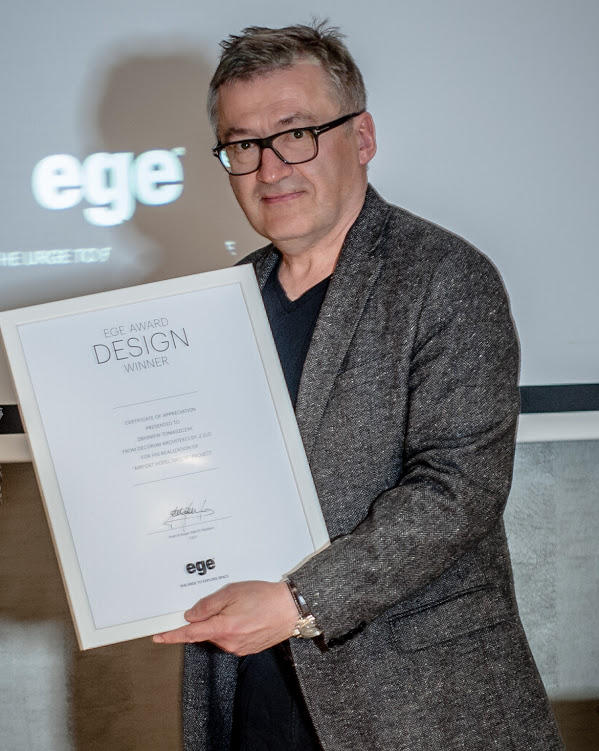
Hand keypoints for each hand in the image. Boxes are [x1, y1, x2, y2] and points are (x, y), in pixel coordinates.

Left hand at [152, 580, 298, 655]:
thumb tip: (191, 615)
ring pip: (218, 635)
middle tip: (224, 602)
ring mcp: (238, 647)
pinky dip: (231, 627)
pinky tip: (245, 616)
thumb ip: (208, 604)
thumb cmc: (265, 597)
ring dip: (221, 622)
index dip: (172, 635)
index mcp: (223, 627)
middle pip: (205, 632)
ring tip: (241, 607)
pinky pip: (230, 638)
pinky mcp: (246, 648)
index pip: (190, 634)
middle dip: (207, 619)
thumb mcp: (233, 592)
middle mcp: (229, 642)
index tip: (159, 636)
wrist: (290, 608)